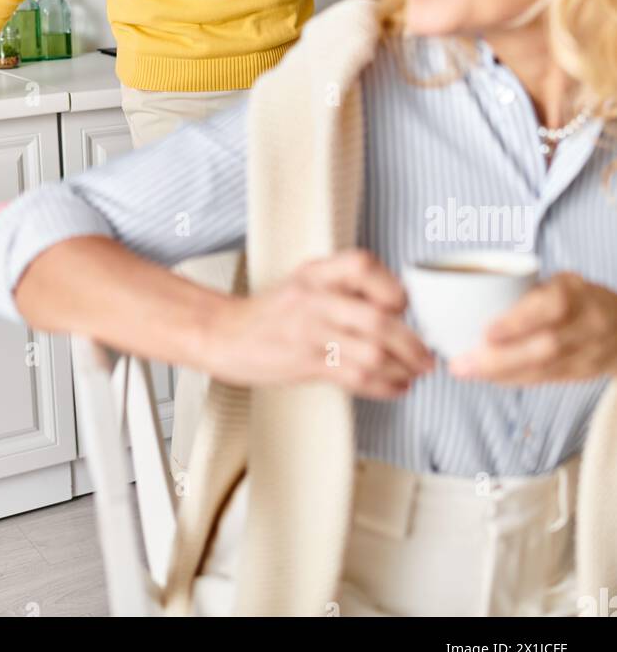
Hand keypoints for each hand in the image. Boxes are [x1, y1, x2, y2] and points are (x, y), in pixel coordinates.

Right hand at [210, 249, 434, 396]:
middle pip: (377, 318)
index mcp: (316, 272)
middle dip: (411, 342)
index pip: (362, 265)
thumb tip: (397, 305)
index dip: (391, 286)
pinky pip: (355, 377)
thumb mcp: (306, 280)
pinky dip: (384, 385)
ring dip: (402, 368)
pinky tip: (394, 386)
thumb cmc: (270, 312)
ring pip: (371, 352)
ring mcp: (308, 332)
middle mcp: (314, 298)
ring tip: (414, 374)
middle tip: (426, 355)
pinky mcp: (305, 363)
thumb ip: (345, 285)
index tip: (404, 307)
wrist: (225, 334)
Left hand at [449, 272, 616, 384]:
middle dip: (499, 359)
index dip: (518, 322)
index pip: (551, 307)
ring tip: (467, 371)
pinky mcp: (584, 374)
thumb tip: (467, 298)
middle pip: (545, 347)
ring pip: (543, 370)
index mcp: (576, 292)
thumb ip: (524, 290)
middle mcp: (587, 323)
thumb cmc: (578, 297)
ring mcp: (589, 352)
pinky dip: (514, 380)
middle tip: (461, 363)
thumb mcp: (558, 281)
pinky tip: (489, 378)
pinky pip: (545, 380)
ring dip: (500, 374)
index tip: (485, 333)